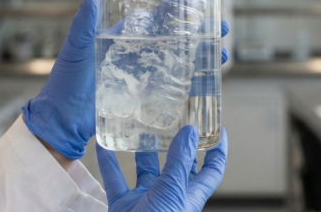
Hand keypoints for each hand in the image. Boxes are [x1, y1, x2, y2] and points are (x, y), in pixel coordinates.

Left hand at [22, 0, 230, 160]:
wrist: (62, 119)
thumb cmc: (64, 83)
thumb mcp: (75, 51)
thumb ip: (83, 27)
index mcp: (119, 37)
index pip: (151, 18)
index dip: (174, 9)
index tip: (195, 2)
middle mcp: (133, 53)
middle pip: (172, 38)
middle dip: (198, 32)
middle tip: (221, 28)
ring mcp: (140, 75)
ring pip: (177, 62)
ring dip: (200, 57)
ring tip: (222, 54)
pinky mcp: (143, 97)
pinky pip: (171, 88)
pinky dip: (191, 85)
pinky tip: (209, 84)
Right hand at [96, 126, 227, 211]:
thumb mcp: (172, 193)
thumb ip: (179, 163)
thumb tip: (191, 132)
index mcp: (189, 195)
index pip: (211, 169)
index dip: (216, 149)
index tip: (217, 127)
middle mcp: (169, 195)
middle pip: (176, 165)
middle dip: (174, 142)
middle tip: (171, 117)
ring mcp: (146, 200)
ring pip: (144, 169)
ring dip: (140, 149)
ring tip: (138, 126)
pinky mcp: (123, 206)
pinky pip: (115, 180)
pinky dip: (108, 162)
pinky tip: (104, 144)